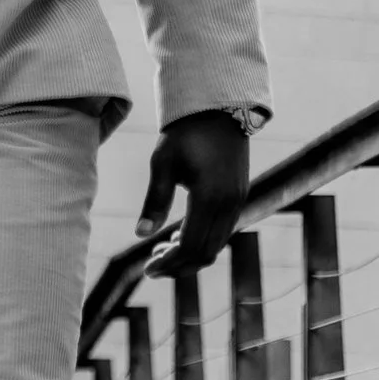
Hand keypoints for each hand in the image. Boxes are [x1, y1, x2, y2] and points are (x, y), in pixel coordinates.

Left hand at [135, 110, 250, 275]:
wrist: (218, 109)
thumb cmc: (185, 133)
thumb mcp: (163, 163)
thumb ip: (155, 200)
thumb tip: (139, 235)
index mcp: (210, 197)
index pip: (191, 246)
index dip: (170, 263)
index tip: (147, 270)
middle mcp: (229, 204)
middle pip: (206, 253)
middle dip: (179, 266)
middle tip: (152, 267)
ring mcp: (238, 201)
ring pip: (216, 245)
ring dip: (190, 255)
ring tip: (161, 252)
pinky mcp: (239, 197)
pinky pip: (222, 231)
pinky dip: (202, 242)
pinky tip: (179, 237)